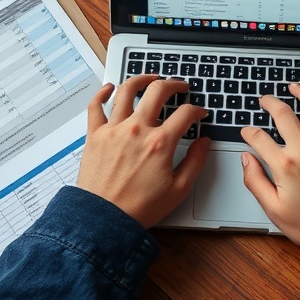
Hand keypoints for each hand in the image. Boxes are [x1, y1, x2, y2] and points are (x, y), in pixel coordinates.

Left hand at [76, 76, 208, 226]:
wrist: (103, 220)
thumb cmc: (139, 208)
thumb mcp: (178, 190)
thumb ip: (195, 162)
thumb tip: (204, 143)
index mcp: (160, 143)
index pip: (186, 113)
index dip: (197, 110)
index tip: (199, 113)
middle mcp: (137, 129)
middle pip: (158, 90)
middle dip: (174, 84)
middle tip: (179, 87)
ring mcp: (114, 129)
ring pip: (127, 90)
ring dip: (142, 79)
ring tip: (150, 78)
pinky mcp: (95, 134)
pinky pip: (96, 105)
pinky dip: (102, 93)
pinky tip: (110, 88)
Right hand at [240, 86, 299, 252]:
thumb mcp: (273, 210)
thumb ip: (255, 181)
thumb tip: (246, 160)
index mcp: (285, 165)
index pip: (258, 137)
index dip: (248, 132)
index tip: (247, 133)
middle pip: (283, 114)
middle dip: (270, 103)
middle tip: (265, 100)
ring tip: (294, 87)